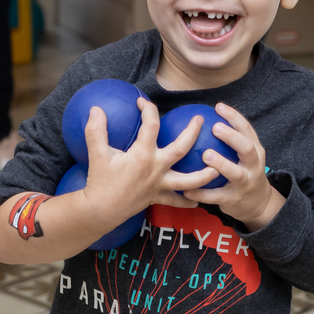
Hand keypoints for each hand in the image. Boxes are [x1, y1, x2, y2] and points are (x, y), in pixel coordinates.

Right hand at [80, 99, 218, 222]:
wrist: (101, 211)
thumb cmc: (99, 182)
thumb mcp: (96, 154)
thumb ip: (96, 130)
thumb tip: (95, 109)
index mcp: (143, 155)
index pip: (151, 126)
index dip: (148, 110)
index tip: (143, 102)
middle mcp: (156, 169)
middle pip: (181, 149)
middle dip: (192, 132)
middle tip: (200, 120)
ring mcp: (160, 185)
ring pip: (189, 181)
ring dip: (205, 175)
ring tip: (218, 168)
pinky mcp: (157, 197)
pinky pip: (176, 201)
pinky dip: (188, 201)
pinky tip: (197, 200)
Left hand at [183, 102, 284, 230]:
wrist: (258, 204)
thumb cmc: (244, 172)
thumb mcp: (244, 156)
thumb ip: (229, 140)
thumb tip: (200, 119)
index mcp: (255, 151)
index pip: (247, 130)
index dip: (234, 117)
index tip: (218, 106)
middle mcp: (253, 166)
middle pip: (247, 149)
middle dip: (232, 137)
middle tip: (215, 127)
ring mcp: (245, 183)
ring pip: (235, 173)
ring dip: (221, 163)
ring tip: (205, 155)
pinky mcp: (235, 199)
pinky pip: (216, 197)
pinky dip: (202, 193)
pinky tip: (186, 190)